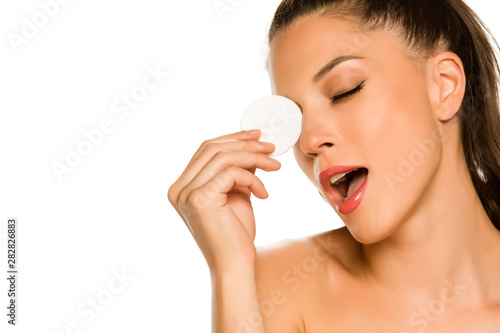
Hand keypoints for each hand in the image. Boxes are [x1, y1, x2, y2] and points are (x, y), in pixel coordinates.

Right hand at [168, 130, 280, 272]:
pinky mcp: (199, 199)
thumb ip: (237, 170)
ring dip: (254, 158)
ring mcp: (186, 193)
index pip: (206, 149)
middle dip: (245, 144)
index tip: (257, 136)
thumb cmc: (236, 233)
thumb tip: (251, 145)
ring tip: (274, 167)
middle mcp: (178, 188)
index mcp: (183, 186)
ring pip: (223, 158)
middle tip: (271, 148)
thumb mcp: (236, 193)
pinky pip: (232, 173)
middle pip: (212, 148)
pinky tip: (263, 194)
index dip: (232, 138)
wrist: (235, 264)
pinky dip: (253, 179)